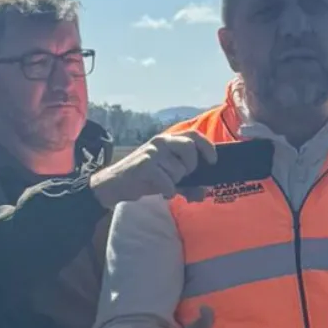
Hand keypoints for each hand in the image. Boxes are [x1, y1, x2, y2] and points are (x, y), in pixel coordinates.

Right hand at [90, 131, 215, 206]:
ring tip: (165, 185)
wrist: (115, 185)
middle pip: (189, 148)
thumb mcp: (168, 179)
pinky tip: (162, 192)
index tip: (212, 161)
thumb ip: (187, 184)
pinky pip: (168, 182)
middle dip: (191, 166)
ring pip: (179, 170)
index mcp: (168, 140)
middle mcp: (160, 142)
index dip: (207, 147)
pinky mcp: (145, 165)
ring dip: (176, 183)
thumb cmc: (145, 179)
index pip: (193, 135)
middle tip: (183, 176)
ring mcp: (152, 152)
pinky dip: (168, 192)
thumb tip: (203, 192)